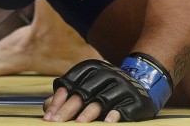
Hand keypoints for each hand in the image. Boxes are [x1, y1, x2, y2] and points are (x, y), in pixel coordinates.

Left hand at [44, 56, 171, 121]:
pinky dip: (115, 115)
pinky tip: (108, 122)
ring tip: (79, 124)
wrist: (143, 83)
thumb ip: (67, 95)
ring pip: (103, 100)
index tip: (48, 115)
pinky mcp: (135, 99)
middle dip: (68, 109)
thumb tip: (46, 106)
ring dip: (90, 112)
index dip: (59, 99)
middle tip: (56, 122)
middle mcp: (107, 74)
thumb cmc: (107, 89)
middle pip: (84, 93)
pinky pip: (123, 108)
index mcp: (93, 68)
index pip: (71, 82)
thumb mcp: (88, 86)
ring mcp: (122, 86)